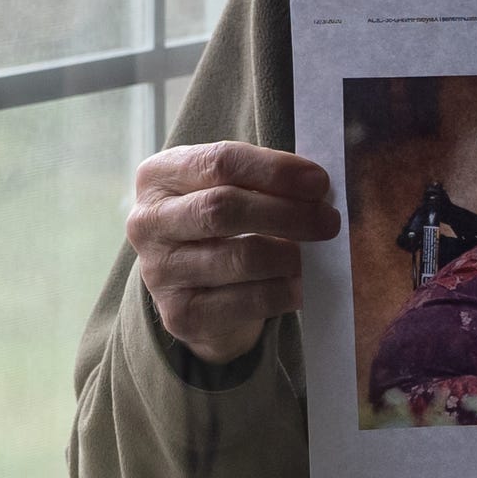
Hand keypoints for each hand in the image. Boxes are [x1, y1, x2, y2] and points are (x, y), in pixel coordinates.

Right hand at [128, 141, 340, 364]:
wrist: (196, 288)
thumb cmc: (221, 223)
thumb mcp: (229, 187)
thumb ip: (261, 180)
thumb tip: (318, 188)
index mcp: (158, 176)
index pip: (220, 162)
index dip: (275, 170)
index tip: (319, 182)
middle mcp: (148, 222)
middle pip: (224, 209)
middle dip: (287, 213)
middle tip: (328, 220)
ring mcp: (158, 272)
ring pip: (239, 257)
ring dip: (289, 254)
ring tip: (315, 253)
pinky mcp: (180, 315)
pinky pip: (245, 301)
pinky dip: (282, 292)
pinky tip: (300, 286)